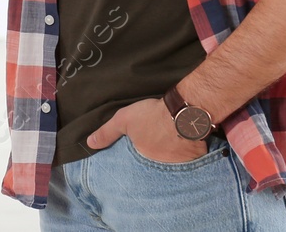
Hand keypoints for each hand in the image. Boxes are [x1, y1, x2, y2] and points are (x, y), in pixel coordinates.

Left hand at [86, 98, 207, 163]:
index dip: (137, 169)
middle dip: (155, 167)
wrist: (186, 112)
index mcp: (143, 161)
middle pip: (157, 171)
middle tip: (156, 159)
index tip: (139, 162)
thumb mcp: (124, 120)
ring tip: (171, 157)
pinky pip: (192, 164)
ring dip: (173, 164)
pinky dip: (190, 160)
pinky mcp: (196, 161)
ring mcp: (180, 167)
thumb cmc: (153, 116)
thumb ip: (107, 132)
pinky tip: (188, 152)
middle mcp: (162, 168)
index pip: (137, 173)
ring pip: (174, 169)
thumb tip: (89, 143)